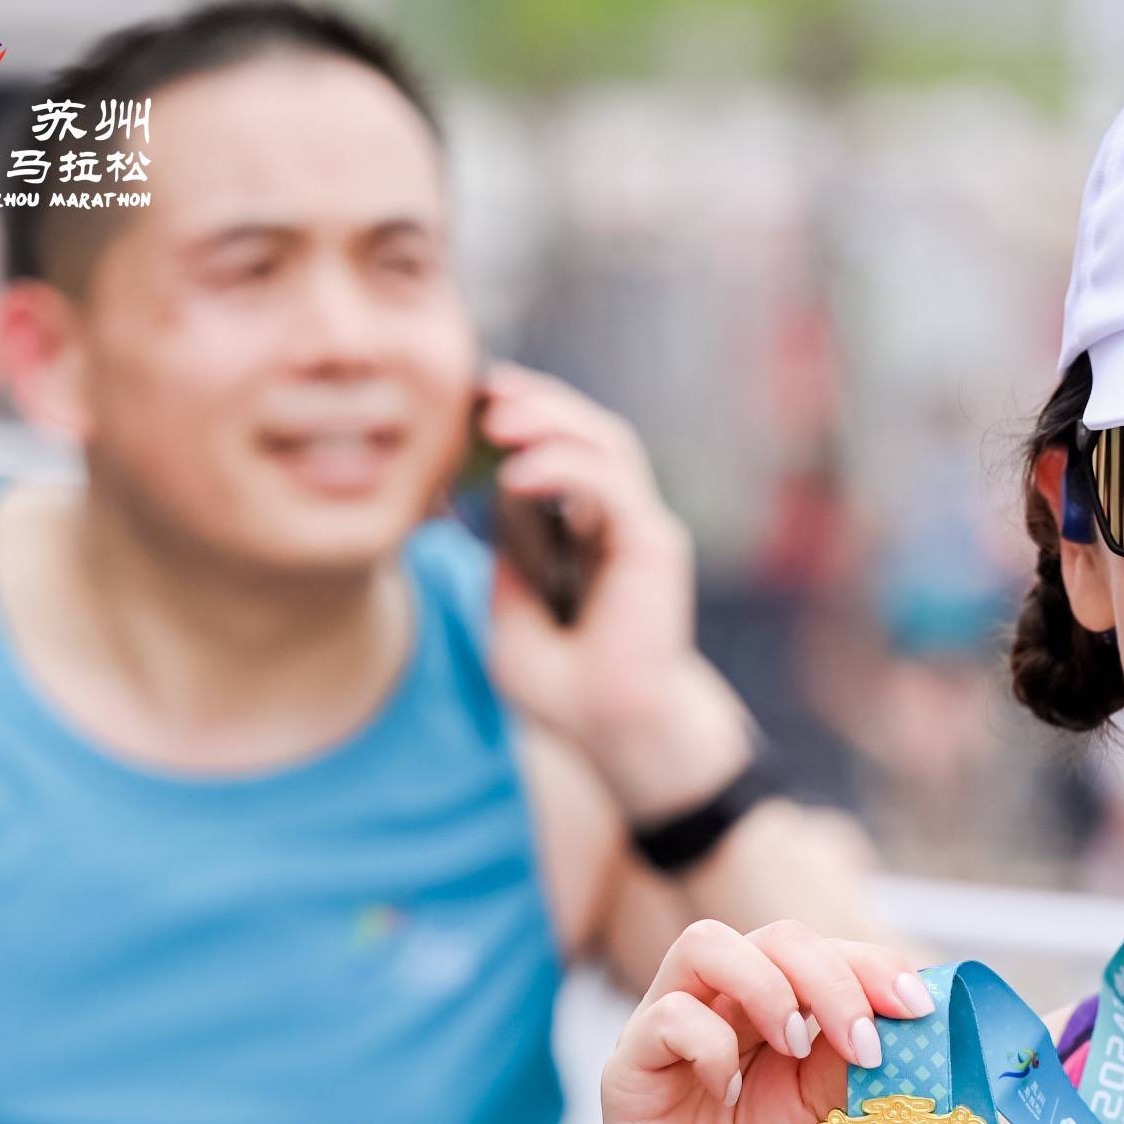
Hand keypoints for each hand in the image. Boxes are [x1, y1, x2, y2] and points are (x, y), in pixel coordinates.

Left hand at [475, 362, 746, 819]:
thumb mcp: (508, 610)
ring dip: (552, 419)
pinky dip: (564, 467)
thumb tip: (487, 498)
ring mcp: (641, 528)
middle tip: (483, 393)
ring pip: (608, 441)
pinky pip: (611, 484)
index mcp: (588, 529)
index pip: (561, 447)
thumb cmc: (569, 687)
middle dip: (537, 401)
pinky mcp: (654, 545)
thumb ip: (504, 554)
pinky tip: (517, 474)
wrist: (615, 731)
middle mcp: (620, 520)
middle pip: (589, 428)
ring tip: (498, 420)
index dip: (521, 415)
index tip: (468, 403)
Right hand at [586, 920, 933, 1123]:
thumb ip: (855, 1054)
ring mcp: (667, 1020)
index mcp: (773, 1000)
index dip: (871, 964)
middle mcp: (719, 997)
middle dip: (833, 979)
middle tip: (863, 1043)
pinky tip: (730, 1093)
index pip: (820, 947)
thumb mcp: (830, 1105)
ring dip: (769, 989)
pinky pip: (668, 1016)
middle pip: (775, 936)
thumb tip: (911, 1014)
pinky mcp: (629, 1060)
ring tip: (796, 1048)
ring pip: (706, 944)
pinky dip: (710, 1046)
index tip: (914, 1008)